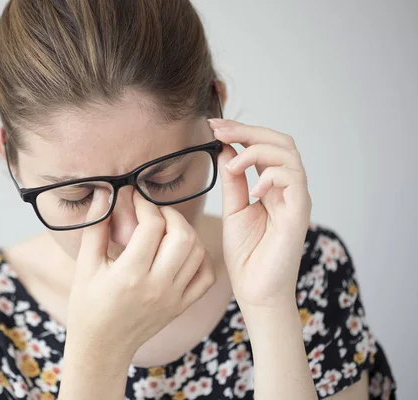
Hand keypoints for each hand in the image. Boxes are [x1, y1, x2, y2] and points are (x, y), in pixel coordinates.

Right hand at [65, 189, 216, 357]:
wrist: (102, 347)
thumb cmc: (88, 305)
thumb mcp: (85, 265)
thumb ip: (96, 227)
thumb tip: (104, 193)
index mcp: (130, 275)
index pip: (152, 226)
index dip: (144, 203)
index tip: (134, 197)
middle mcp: (157, 286)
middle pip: (182, 235)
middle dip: (170, 214)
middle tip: (153, 212)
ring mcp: (173, 297)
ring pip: (197, 252)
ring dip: (185, 232)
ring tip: (166, 228)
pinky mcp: (182, 305)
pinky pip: (205, 276)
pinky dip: (200, 257)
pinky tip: (181, 251)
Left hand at [208, 118, 311, 310]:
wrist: (255, 290)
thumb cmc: (246, 254)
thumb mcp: (233, 209)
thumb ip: (233, 180)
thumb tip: (226, 149)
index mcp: (272, 186)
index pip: (264, 145)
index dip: (241, 131)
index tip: (214, 126)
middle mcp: (288, 188)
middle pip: (280, 141)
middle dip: (248, 131)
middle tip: (219, 131)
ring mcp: (296, 199)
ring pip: (288, 154)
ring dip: (256, 151)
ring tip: (233, 166)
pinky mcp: (299, 214)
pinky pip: (293, 180)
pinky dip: (270, 175)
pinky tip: (253, 189)